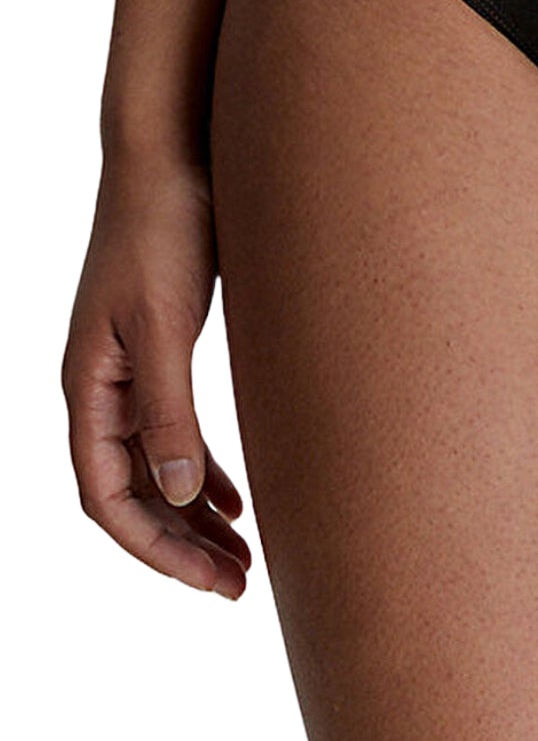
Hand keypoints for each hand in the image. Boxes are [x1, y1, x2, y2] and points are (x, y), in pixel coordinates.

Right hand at [61, 152, 251, 597]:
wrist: (172, 156)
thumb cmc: (162, 230)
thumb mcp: (165, 325)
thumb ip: (170, 409)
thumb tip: (182, 493)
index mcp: (88, 386)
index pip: (106, 497)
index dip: (153, 547)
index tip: (207, 581)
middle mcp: (102, 386)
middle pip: (133, 492)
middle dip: (180, 545)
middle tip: (239, 585)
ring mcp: (131, 367)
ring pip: (157, 466)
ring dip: (195, 514)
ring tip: (245, 557)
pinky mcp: (163, 346)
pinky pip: (175, 430)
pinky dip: (204, 469)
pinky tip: (237, 498)